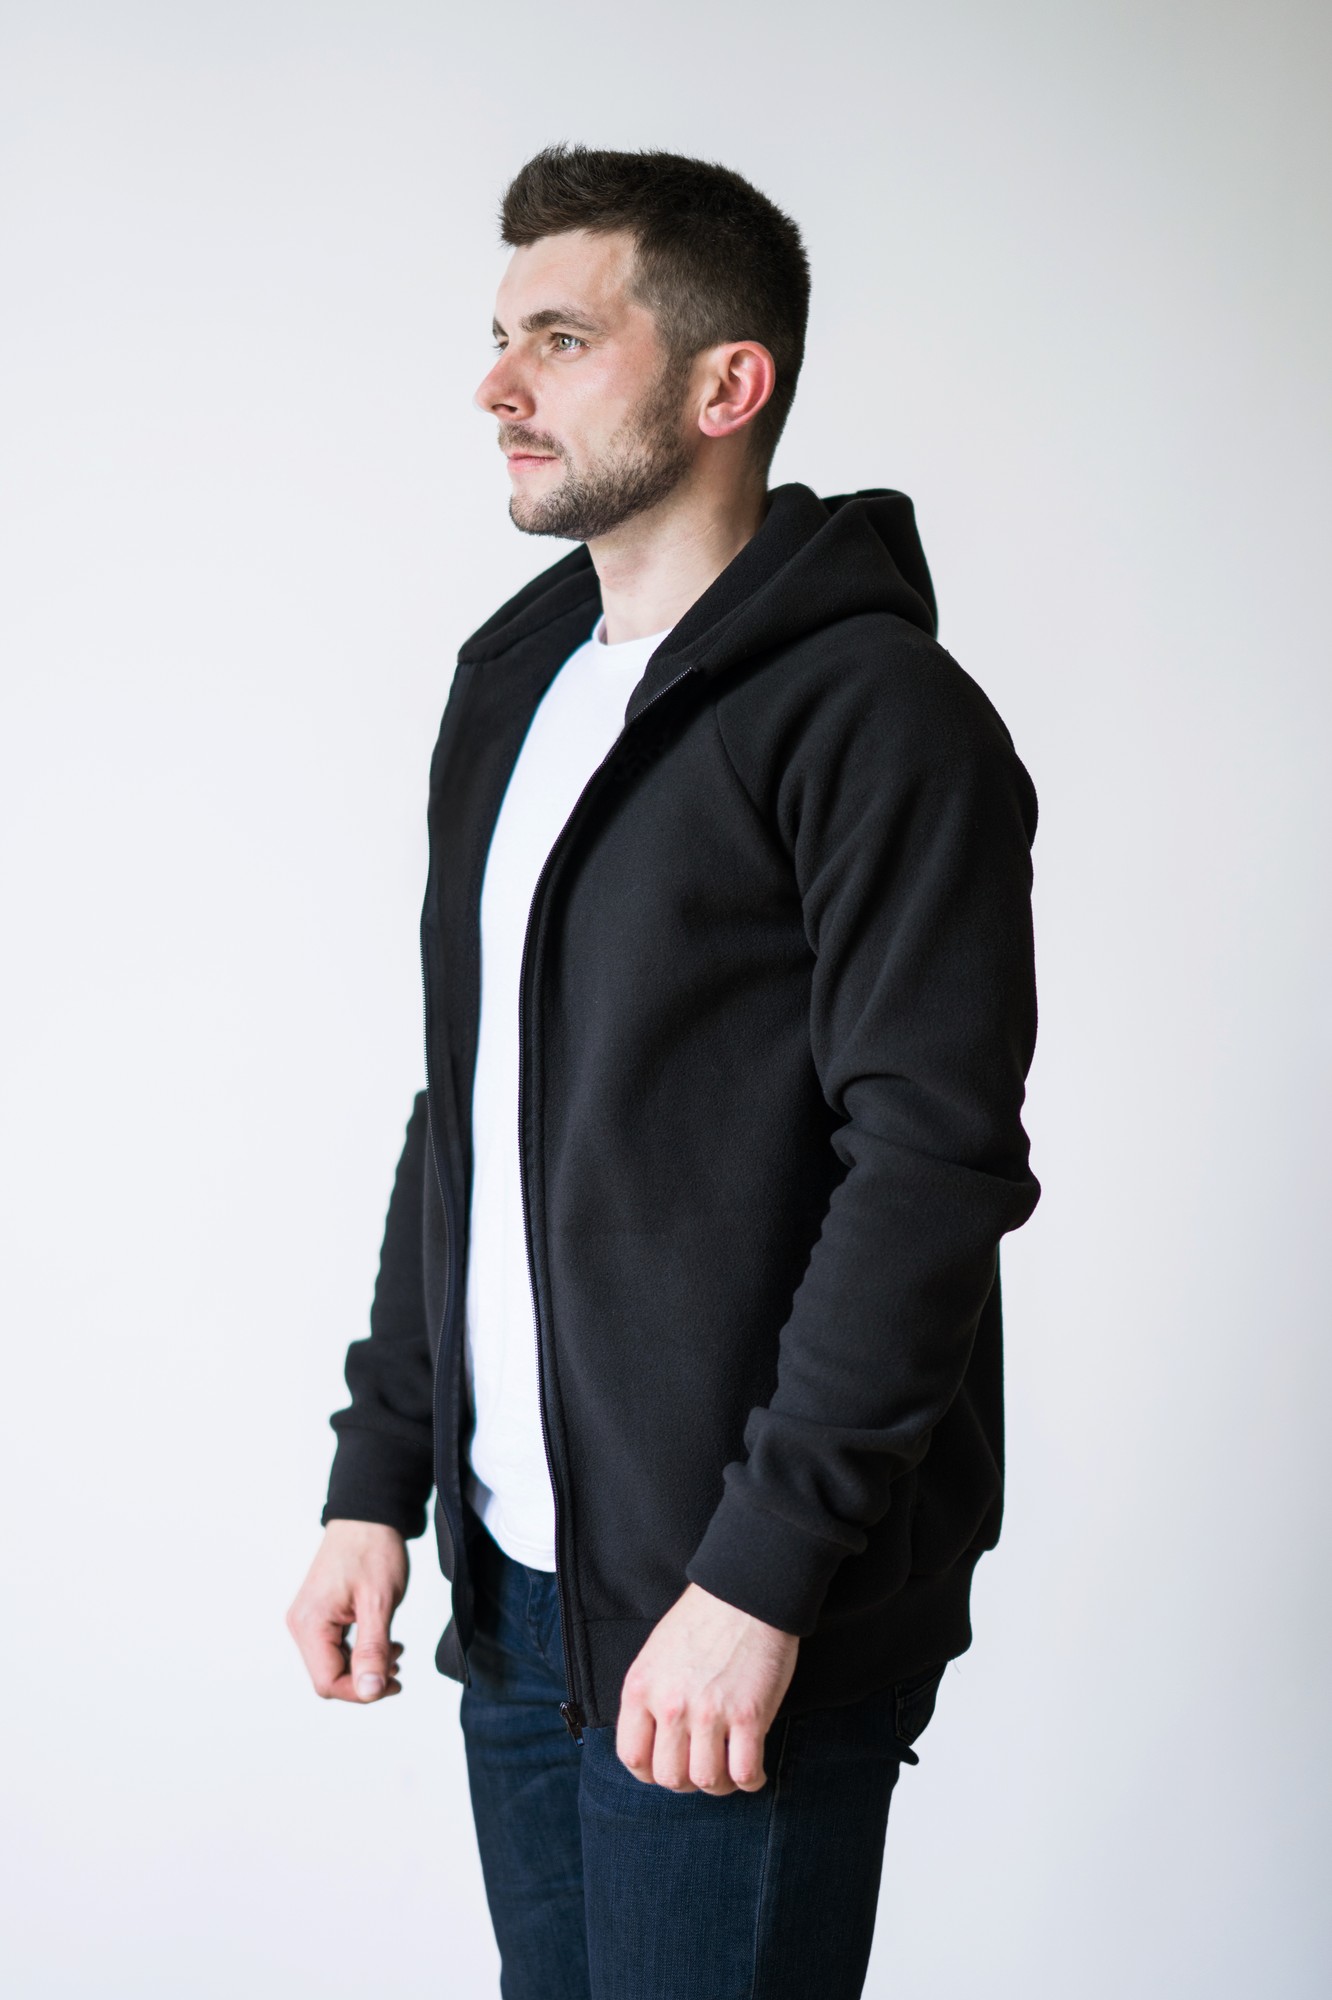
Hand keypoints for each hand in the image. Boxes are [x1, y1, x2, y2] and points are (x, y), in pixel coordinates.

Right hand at [286, 1520, 408, 1702]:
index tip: (393, 1683)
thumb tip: (370, 1692)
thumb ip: (373, 1650)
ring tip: (394, 1650)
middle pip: (328, 1676)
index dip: (361, 1692)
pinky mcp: (320, 1614)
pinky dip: (360, 1652)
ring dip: (365, 1666)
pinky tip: (383, 1643)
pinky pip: (335, 1648)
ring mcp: (309, 1619)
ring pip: (333, 1664)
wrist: (368, 1516)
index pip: (327, 1682)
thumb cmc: (373, 1550)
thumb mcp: (379, 1603)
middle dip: (364, 1679)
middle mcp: (302, 1625)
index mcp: (310, 1623)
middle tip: (397, 1665)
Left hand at [616, 1583, 798, 1794]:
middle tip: (702, 1768)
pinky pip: (744, 1772)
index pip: (632, 1757)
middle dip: (687, 1781)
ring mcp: (709, 1712)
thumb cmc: (702, 1620)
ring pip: (706, 1780)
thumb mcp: (656, 1654)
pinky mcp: (748, 1715)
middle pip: (670, 1777)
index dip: (650, 1773)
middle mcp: (669, 1705)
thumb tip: (655, 1741)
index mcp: (640, 1687)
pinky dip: (750, 1780)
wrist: (746, 1594)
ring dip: (719, 1785)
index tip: (669, 1767)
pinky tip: (753, 1772)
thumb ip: (650, 1696)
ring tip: (729, 1772)